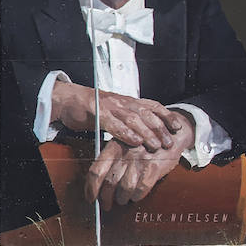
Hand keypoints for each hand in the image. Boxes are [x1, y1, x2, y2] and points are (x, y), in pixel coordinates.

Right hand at [53, 81, 188, 152]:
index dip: (166, 116)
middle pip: (147, 114)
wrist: (68, 99)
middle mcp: (122, 102)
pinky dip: (126, 133)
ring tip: (155, 146)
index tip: (177, 127)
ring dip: (147, 133)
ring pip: (134, 119)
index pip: (153, 106)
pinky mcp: (97, 113)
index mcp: (128, 101)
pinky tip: (134, 142)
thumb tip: (148, 131)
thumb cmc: (91, 107)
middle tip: (168, 143)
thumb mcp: (114, 109)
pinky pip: (115, 124)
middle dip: (160, 129)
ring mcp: (110, 107)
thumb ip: (129, 117)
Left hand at [85, 113, 194, 209]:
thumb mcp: (124, 145)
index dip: (91, 188)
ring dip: (122, 198)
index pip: (96, 171)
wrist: (171, 134)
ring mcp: (140, 159)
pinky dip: (137, 196)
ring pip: (125, 188)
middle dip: (106, 198)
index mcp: (113, 147)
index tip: (90, 198)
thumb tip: (98, 184)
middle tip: (106, 205)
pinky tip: (136, 196)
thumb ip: (112, 161)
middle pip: (109, 182)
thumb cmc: (144, 143)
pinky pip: (142, 188)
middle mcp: (125, 153)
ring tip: (123, 200)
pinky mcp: (155, 166)